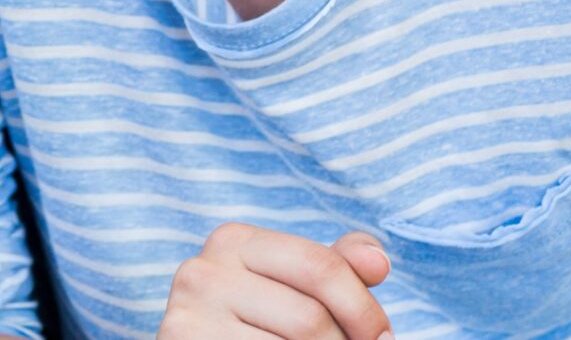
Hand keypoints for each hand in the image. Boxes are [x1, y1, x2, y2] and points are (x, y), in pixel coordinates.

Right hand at [158, 223, 392, 338]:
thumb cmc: (257, 324)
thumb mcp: (292, 287)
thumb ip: (335, 268)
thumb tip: (378, 262)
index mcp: (233, 241)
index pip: (321, 267)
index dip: (364, 310)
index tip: (383, 337)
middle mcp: (203, 272)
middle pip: (310, 319)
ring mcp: (187, 317)